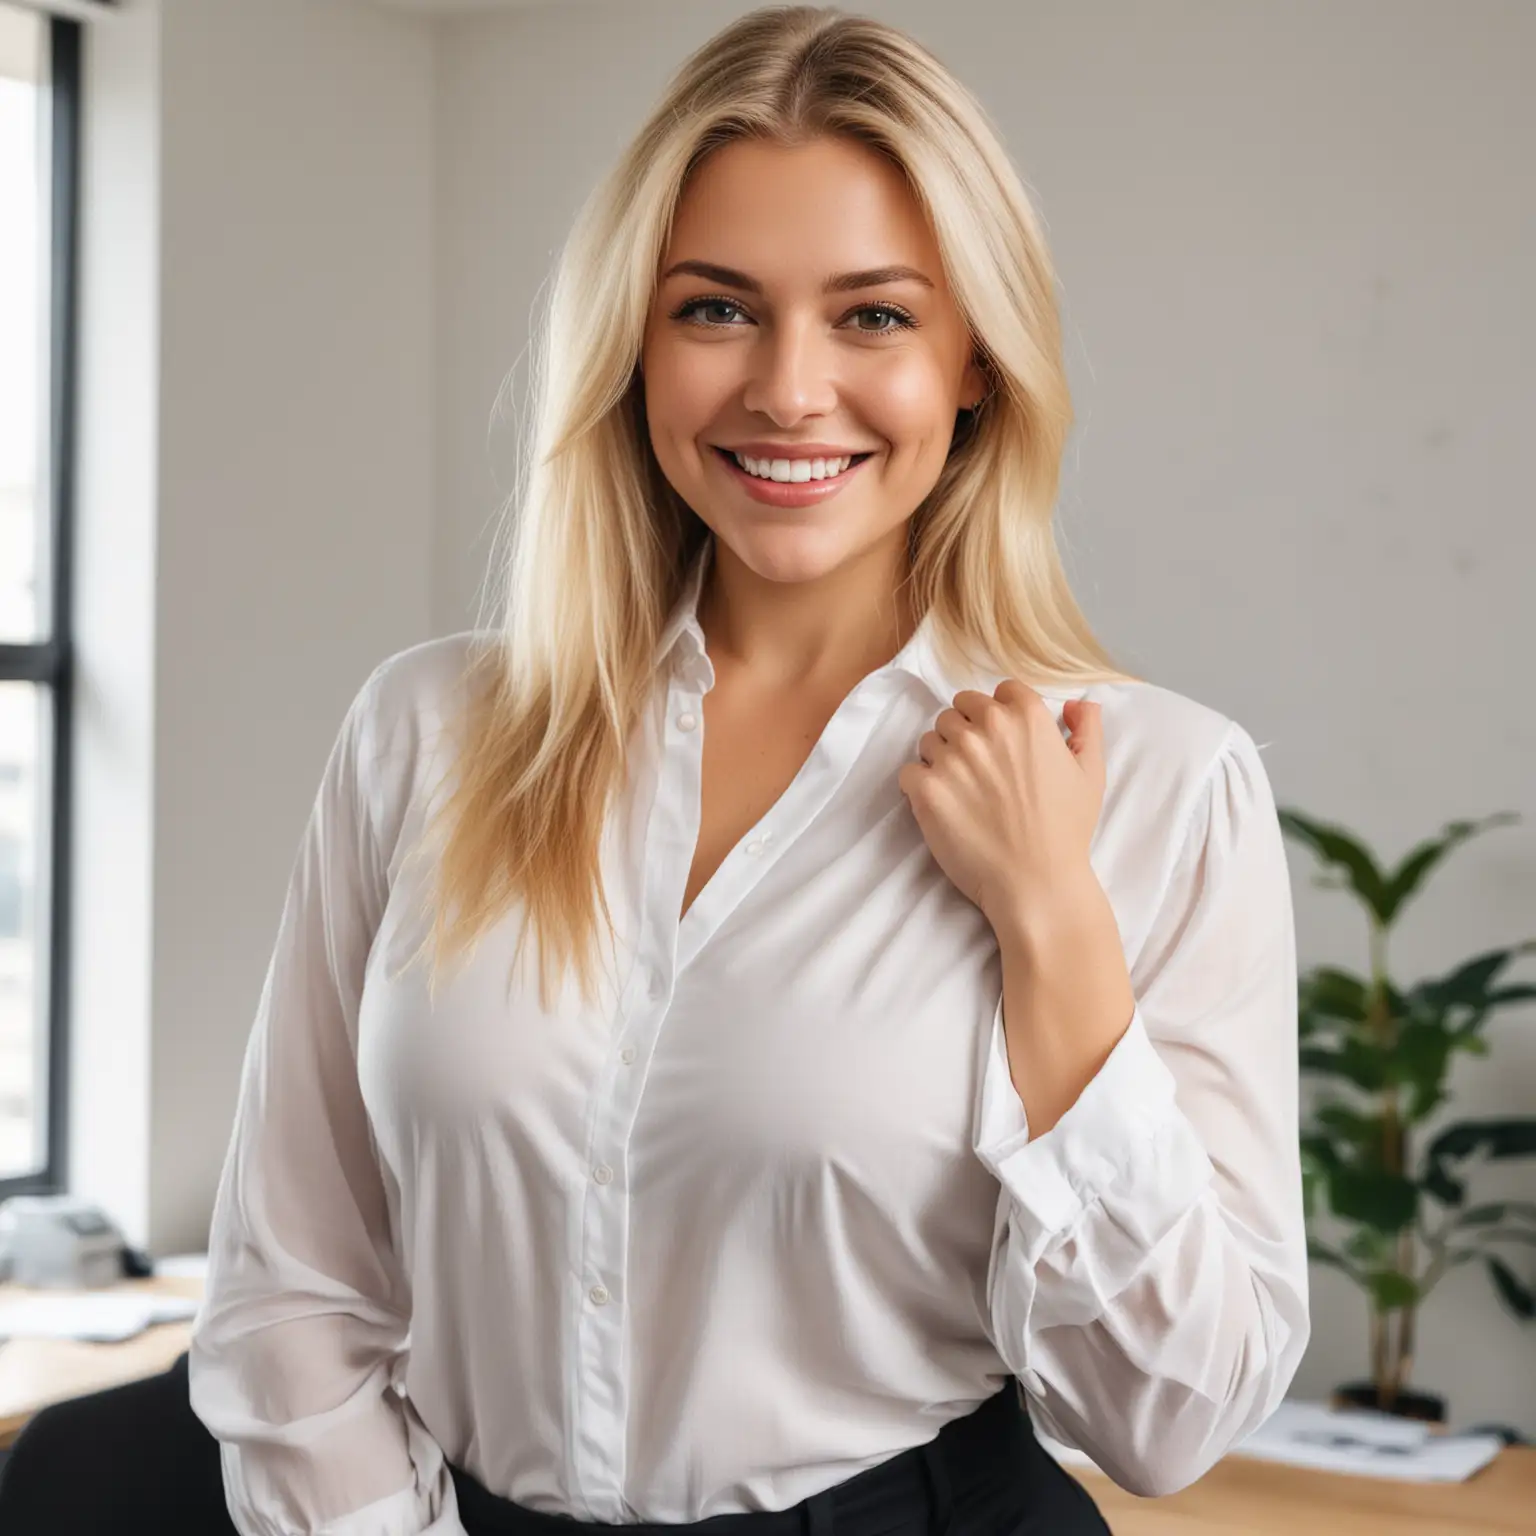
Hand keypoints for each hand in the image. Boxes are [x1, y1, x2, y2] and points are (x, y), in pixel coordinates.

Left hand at [897, 682, 1105, 931]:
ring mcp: (953, 757)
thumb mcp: (1091, 774)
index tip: (1002, 742)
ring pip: (932, 738)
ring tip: (962, 791)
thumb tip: (1078, 703)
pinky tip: (942, 805)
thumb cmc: (1066, 831)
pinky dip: (919, 785)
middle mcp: (986, 729)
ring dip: (941, 757)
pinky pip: (910, 770)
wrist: (1037, 882)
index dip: (999, 714)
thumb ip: (1088, 729)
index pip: (998, 691)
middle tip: (980, 770)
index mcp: (1026, 717)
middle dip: (967, 733)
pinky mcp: (927, 787)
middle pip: (959, 711)